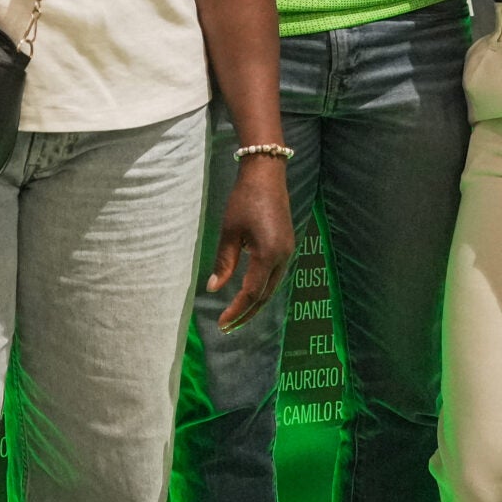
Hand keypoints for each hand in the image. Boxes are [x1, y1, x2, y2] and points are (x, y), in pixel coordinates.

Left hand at [207, 157, 293, 332]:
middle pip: (265, 295)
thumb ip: (224, 262)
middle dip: (247, 312)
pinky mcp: (287, 244)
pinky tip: (250, 291)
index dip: (236, 310)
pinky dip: (263, 287)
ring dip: (256, 302)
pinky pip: (276, 274)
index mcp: (268, 255)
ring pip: (272, 286)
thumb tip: (214, 288)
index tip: (222, 323)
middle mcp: (283, 257)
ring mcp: (288, 251)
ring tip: (238, 314)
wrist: (266, 175)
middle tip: (229, 326)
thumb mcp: (229, 232)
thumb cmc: (244, 200)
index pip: (251, 293)